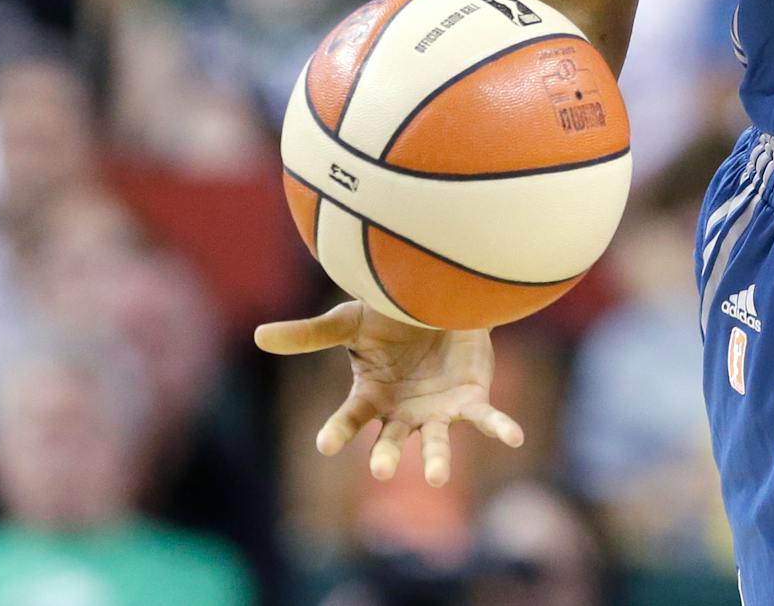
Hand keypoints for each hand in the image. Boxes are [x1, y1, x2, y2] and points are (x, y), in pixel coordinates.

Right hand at [255, 301, 523, 486]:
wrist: (440, 297)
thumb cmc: (391, 315)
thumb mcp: (349, 321)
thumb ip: (309, 335)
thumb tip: (258, 335)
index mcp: (371, 395)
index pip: (350, 419)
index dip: (338, 430)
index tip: (324, 444)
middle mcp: (402, 411)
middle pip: (391, 440)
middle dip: (385, 455)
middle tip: (380, 471)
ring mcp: (437, 410)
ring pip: (436, 441)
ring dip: (436, 459)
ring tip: (435, 477)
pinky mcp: (470, 400)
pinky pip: (485, 419)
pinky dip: (500, 428)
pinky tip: (515, 438)